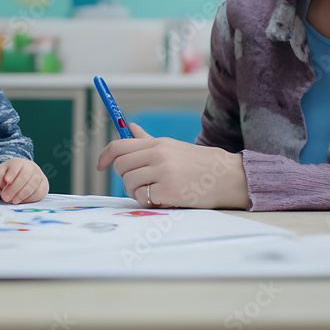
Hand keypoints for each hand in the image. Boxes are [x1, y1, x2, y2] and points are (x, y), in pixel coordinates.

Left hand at [0, 158, 48, 203]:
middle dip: (14, 188)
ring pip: (33, 185)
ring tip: (14, 200)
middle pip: (25, 176)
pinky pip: (40, 192)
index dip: (12, 173)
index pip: (16, 165)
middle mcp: (31, 167)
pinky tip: (23, 200)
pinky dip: (31, 198)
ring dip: (22, 195)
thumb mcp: (0, 173)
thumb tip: (2, 184)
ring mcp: (39, 175)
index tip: (7, 180)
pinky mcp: (44, 185)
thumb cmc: (9, 175)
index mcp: (19, 162)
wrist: (21, 175)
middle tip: (6, 197)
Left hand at [96, 123, 249, 208]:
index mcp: (158, 143)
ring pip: (130, 184)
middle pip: (121, 166)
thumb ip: (147, 140)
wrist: (228, 176)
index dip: (104, 156)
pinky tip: (164, 198)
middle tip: (142, 182)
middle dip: (126, 177)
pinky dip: (149, 202)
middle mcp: (159, 155)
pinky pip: (143, 198)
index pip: (119, 146)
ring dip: (138, 191)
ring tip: (156, 191)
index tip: (100, 165)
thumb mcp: (173, 147)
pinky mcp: (169, 192)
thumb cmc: (200, 163)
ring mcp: (164, 173)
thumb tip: (129, 127)